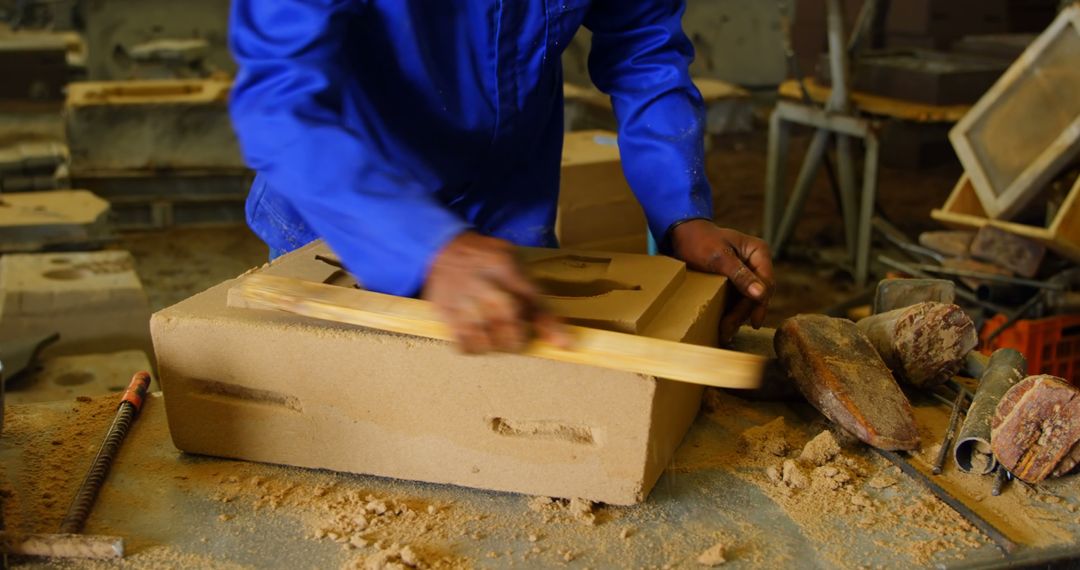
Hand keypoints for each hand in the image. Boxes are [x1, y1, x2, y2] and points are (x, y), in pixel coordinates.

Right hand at [423, 232, 571, 353]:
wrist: (444, 248)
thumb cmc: (486, 259)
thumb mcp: (513, 260)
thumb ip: (532, 291)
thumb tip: (554, 329)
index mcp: (503, 266)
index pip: (531, 299)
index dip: (548, 324)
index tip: (564, 344)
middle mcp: (482, 283)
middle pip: (506, 321)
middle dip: (517, 337)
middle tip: (517, 338)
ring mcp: (461, 299)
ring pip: (484, 338)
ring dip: (495, 345)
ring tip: (496, 338)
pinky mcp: (445, 312)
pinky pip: (462, 343)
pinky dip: (473, 348)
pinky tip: (478, 339)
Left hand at [670, 220, 774, 344]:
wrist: (681, 235)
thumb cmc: (699, 241)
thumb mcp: (718, 258)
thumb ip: (739, 275)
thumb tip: (761, 294)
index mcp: (758, 252)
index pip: (766, 282)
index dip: (759, 304)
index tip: (753, 321)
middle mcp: (756, 263)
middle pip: (757, 294)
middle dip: (743, 313)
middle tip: (727, 330)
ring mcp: (747, 272)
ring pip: (748, 300)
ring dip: (737, 316)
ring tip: (724, 333)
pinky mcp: (736, 281)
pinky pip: (738, 299)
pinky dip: (731, 311)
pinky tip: (723, 324)